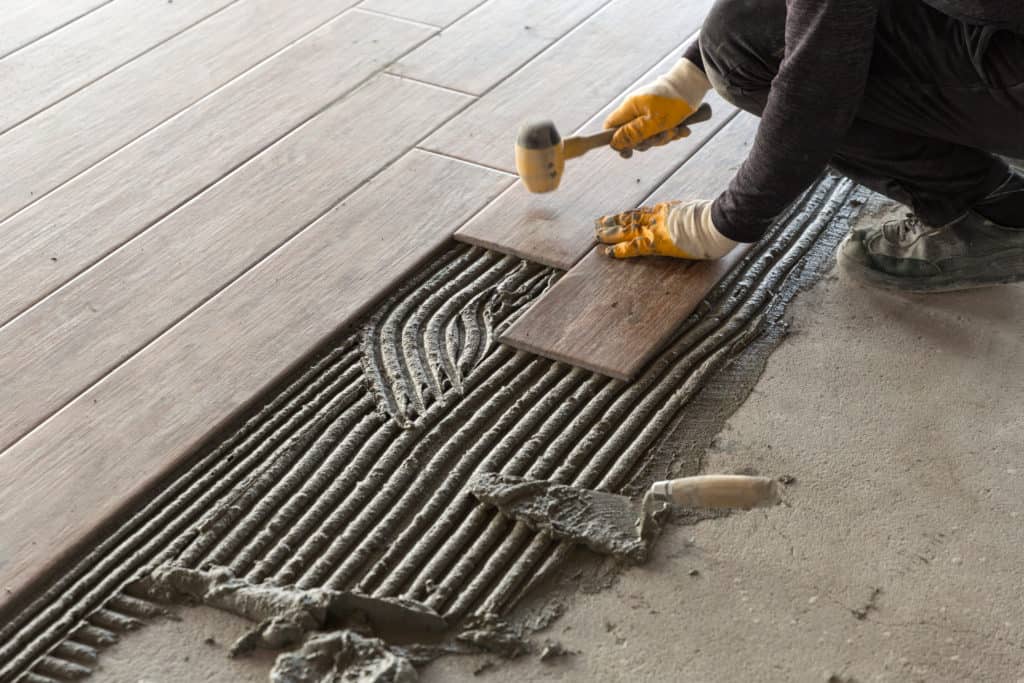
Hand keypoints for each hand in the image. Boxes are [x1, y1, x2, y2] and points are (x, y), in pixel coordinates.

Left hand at [595, 199, 736, 259]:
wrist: (717, 222)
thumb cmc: (714, 218)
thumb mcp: (697, 210)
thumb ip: (687, 213)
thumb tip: (689, 214)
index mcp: (667, 210)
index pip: (642, 213)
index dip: (628, 216)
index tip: (617, 217)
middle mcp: (657, 218)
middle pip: (630, 219)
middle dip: (613, 222)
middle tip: (598, 224)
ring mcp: (655, 229)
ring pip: (627, 230)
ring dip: (611, 234)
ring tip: (596, 235)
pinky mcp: (657, 243)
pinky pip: (634, 247)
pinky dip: (621, 250)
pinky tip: (608, 252)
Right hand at [604, 58, 710, 153]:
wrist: (694, 82)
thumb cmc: (674, 102)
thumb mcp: (654, 123)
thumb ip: (633, 134)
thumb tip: (614, 144)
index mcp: (629, 108)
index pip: (610, 127)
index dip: (616, 141)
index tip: (628, 151)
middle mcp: (636, 109)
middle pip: (632, 135)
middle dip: (649, 141)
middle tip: (664, 136)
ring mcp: (648, 110)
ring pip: (648, 134)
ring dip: (664, 137)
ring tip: (678, 130)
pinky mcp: (660, 112)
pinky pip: (660, 128)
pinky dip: (671, 131)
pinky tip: (683, 129)